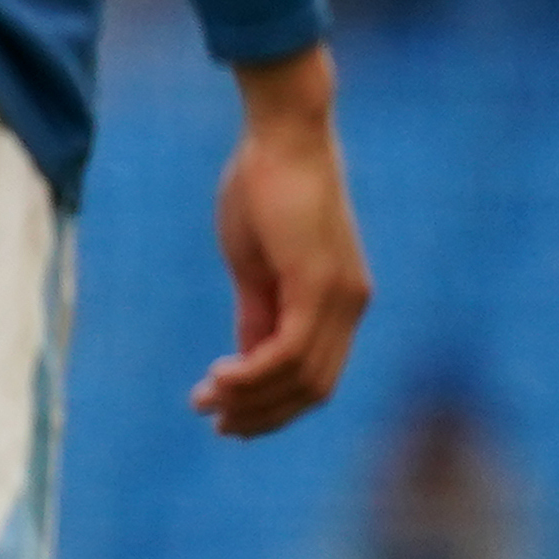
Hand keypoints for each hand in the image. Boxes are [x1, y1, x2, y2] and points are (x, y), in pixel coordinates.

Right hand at [196, 48, 369, 440]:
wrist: (284, 135)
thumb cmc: (264, 187)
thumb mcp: (256, 264)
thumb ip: (258, 312)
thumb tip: (247, 360)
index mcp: (339, 301)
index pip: (315, 375)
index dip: (271, 404)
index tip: (222, 412)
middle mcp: (351, 306)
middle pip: (314, 389)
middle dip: (263, 415)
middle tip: (214, 423)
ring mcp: (340, 298)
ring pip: (303, 379)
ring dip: (252, 399)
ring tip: (207, 402)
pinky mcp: (320, 286)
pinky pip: (290, 353)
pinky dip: (253, 375)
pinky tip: (217, 378)